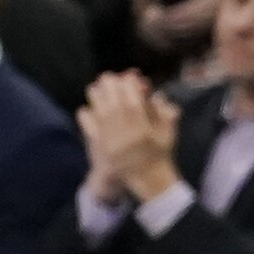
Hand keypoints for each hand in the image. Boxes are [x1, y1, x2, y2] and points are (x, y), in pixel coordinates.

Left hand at [79, 68, 180, 201]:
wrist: (144, 178)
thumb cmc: (158, 153)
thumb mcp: (168, 132)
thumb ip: (165, 112)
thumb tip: (157, 94)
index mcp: (143, 127)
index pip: (132, 100)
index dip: (128, 84)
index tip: (128, 75)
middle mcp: (124, 131)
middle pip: (113, 101)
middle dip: (110, 85)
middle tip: (108, 77)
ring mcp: (108, 138)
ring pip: (98, 110)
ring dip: (96, 96)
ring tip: (97, 88)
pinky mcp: (97, 145)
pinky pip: (87, 125)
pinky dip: (86, 113)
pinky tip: (89, 109)